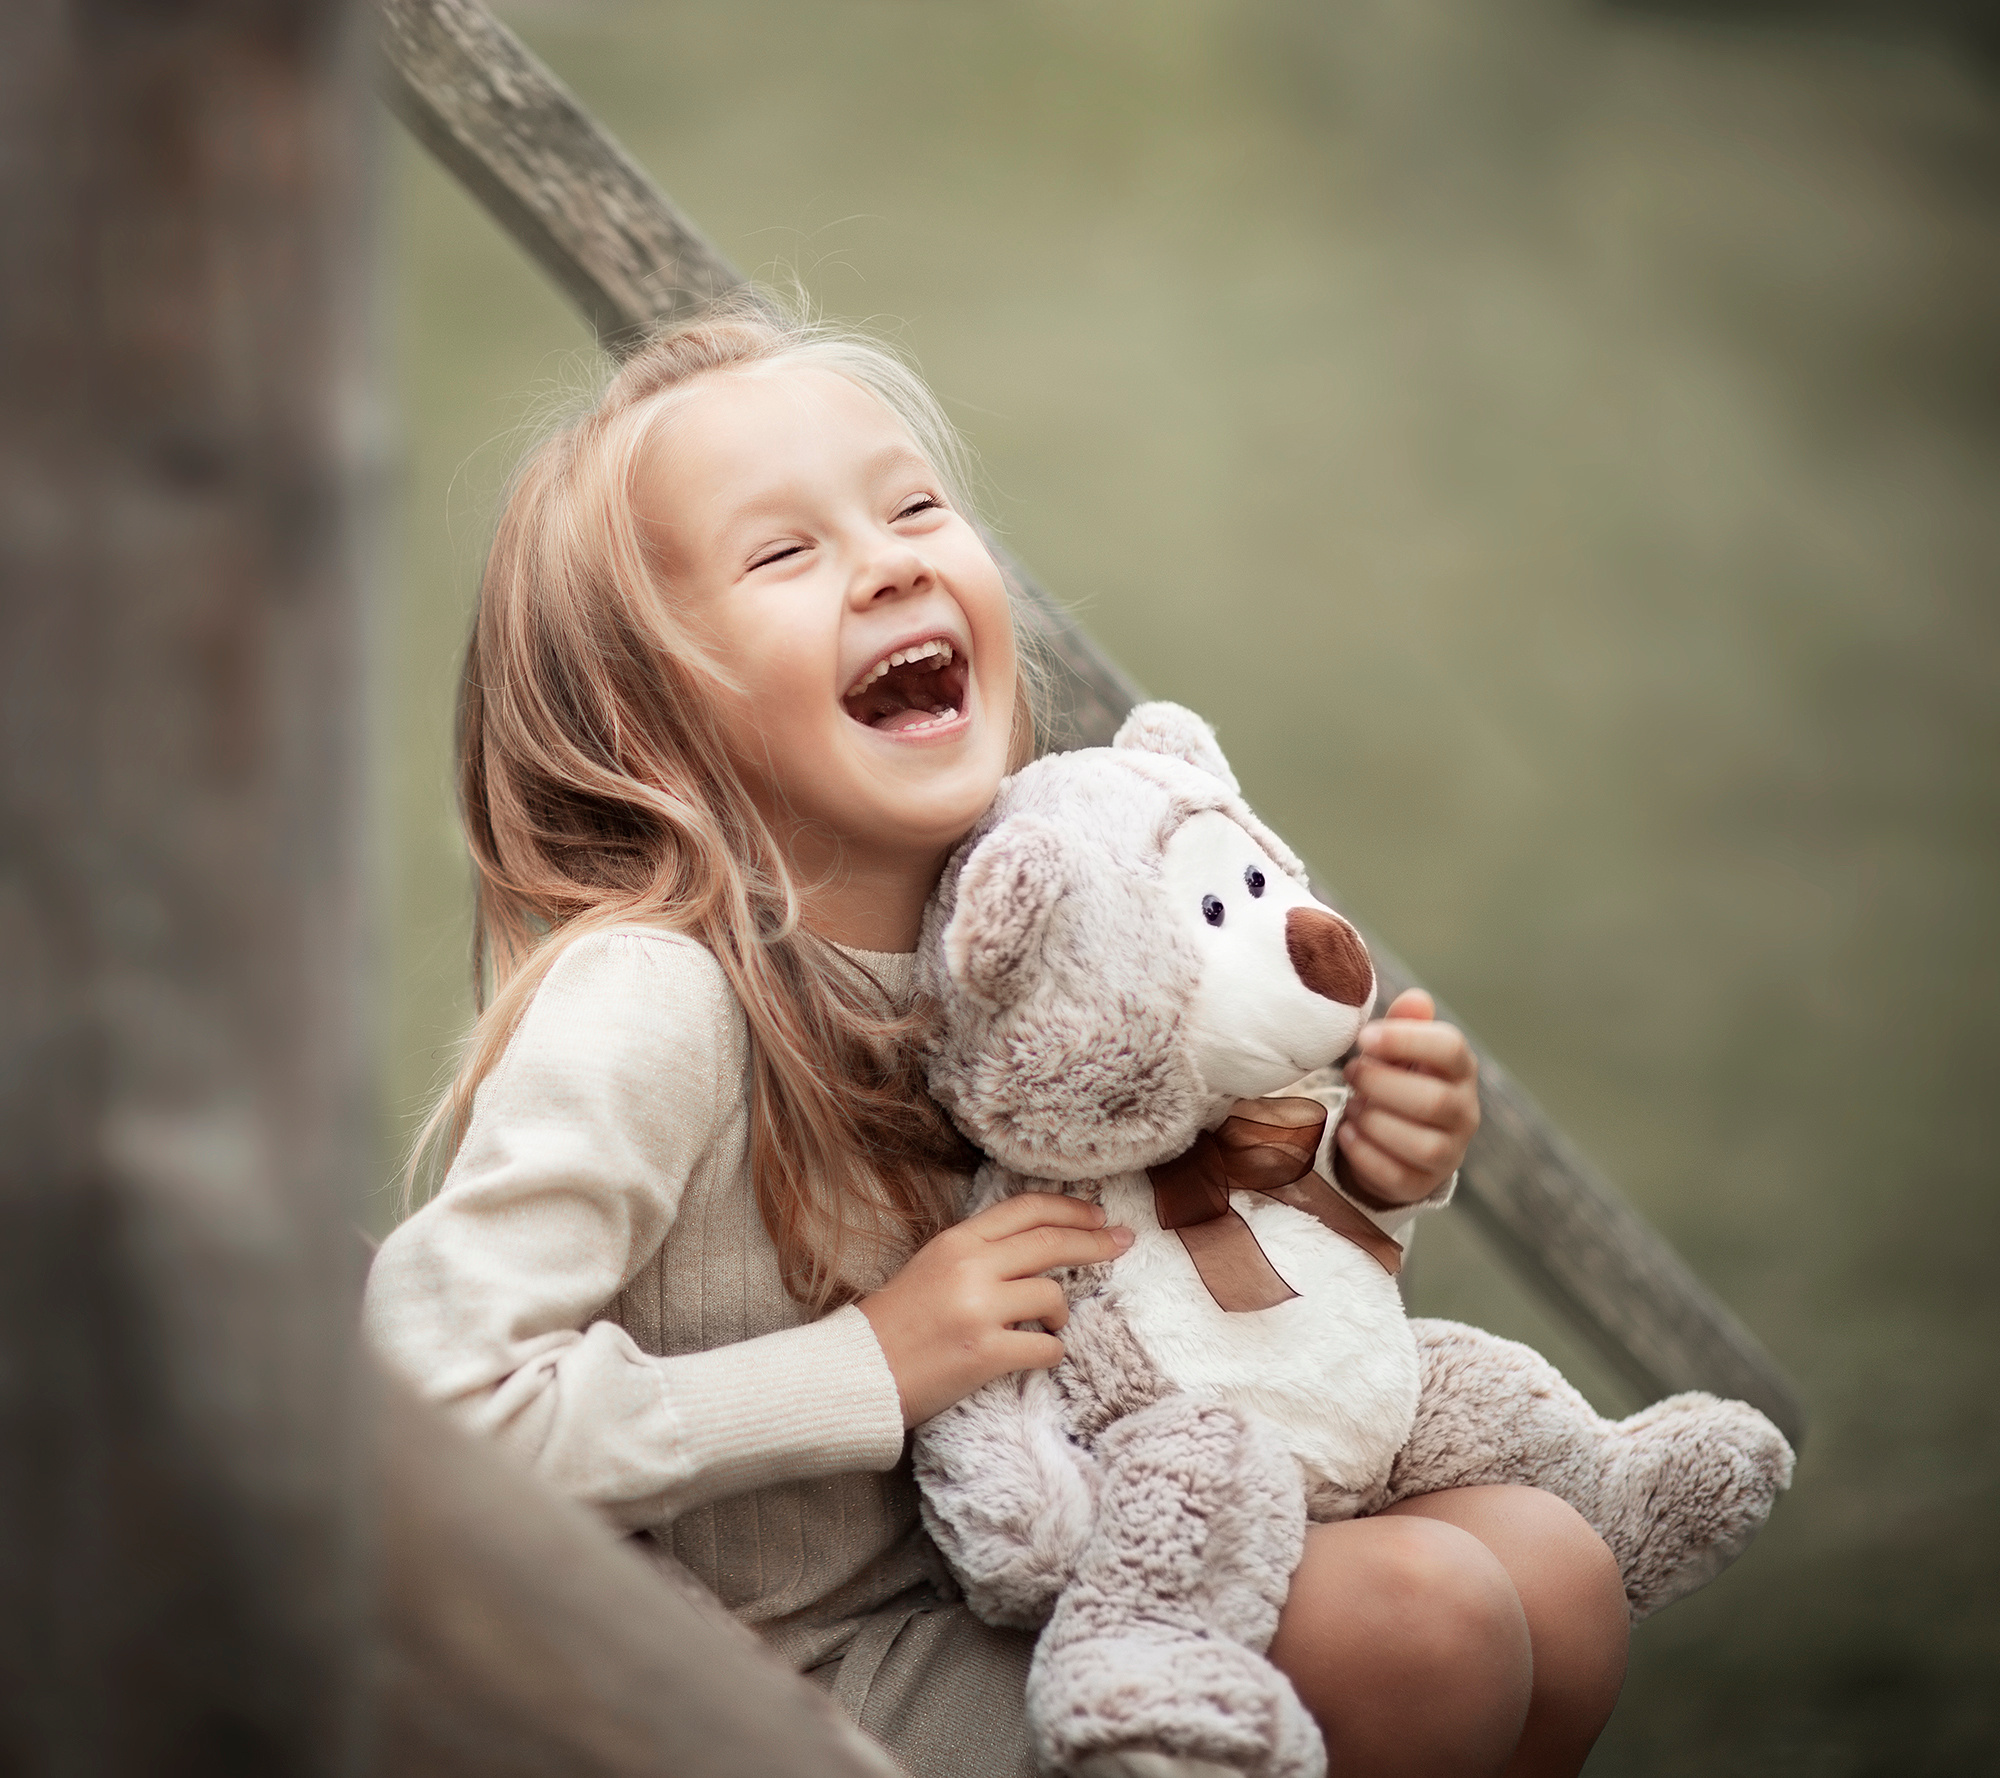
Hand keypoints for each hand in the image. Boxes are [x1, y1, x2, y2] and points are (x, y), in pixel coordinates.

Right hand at [857, 1193, 1134, 1426]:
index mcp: (956, 1241)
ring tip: (1050, 1325)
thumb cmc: (897, 1322)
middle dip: (1096, 1242)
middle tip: (1123, 1242)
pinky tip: (1037, 1354)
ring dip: (1061, 1314)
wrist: (858, 1370)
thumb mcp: (933, 1266)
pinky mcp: (985, 1353)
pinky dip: (1051, 1352)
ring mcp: (978, 1310)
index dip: (1070, 1208)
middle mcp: (970, 1267)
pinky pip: (1046, 1348)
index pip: (1026, 1209)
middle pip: (1051, 1242)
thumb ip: (980, 1252)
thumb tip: (1038, 1245)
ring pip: (1053, 1297)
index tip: (1098, 1216)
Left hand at [1335, 988, 1479, 1208]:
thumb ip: (1405, 1025)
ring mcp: (1448, 1153)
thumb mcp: (1399, 1051)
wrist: (1394, 1138)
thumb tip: (1416, 999)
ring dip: (1376, 1122)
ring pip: (1422, 1145)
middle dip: (1382, 1085)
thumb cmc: (1398, 1081)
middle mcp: (1464, 1113)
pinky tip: (1347, 1133)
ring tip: (1353, 1105)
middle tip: (1351, 1072)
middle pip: (1435, 1102)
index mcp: (1460, 1071)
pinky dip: (1364, 1154)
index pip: (1451, 1049)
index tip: (1364, 1038)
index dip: (1406, 1040)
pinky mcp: (1421, 1184)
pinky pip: (1396, 1175)